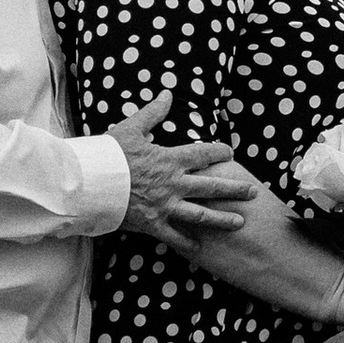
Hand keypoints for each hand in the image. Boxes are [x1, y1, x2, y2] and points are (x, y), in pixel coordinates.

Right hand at [112, 85, 253, 244]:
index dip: (219, 151)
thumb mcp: (131, 128)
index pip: (203, 154)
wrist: (90, 182)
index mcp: (170, 159)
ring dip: (222, 219)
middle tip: (253, 192)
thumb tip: (167, 94)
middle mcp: (173, 184)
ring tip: (240, 223)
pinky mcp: (153, 223)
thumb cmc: (110, 154)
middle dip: (235, 189)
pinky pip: (174, 236)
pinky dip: (187, 242)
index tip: (230, 152)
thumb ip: (153, 113)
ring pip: (201, 215)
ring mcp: (165, 206)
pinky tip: (200, 247)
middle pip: (212, 187)